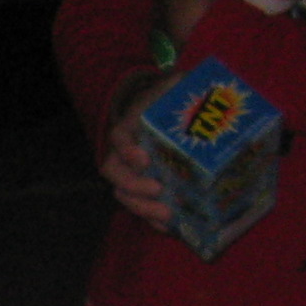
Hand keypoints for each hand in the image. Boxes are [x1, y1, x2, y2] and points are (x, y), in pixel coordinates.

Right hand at [99, 73, 175, 230]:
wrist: (167, 113)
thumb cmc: (170, 101)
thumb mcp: (174, 86)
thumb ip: (180, 82)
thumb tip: (190, 78)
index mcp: (131, 127)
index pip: (119, 138)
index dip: (127, 150)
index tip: (143, 158)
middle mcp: (125, 153)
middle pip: (115, 173)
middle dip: (133, 185)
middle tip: (157, 190)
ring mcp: (132, 173)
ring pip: (123, 193)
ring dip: (141, 207)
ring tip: (164, 215)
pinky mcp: (146, 188)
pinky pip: (141, 206)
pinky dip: (151, 219)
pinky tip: (168, 226)